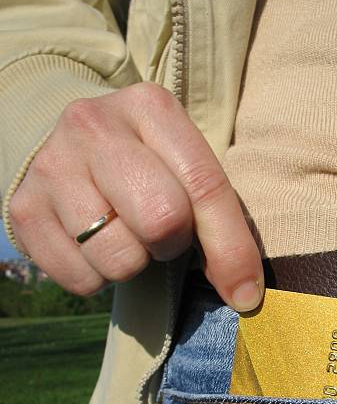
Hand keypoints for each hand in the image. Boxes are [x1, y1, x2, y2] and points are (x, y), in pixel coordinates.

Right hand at [9, 82, 263, 311]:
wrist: (69, 147)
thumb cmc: (144, 164)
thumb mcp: (183, 167)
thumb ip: (218, 218)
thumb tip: (243, 295)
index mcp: (150, 108)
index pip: (204, 187)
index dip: (231, 249)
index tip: (245, 294)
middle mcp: (93, 127)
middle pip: (161, 221)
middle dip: (171, 244)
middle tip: (160, 233)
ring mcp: (52, 167)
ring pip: (118, 260)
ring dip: (133, 264)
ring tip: (124, 234)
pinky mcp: (23, 210)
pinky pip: (81, 281)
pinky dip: (98, 277)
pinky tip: (93, 245)